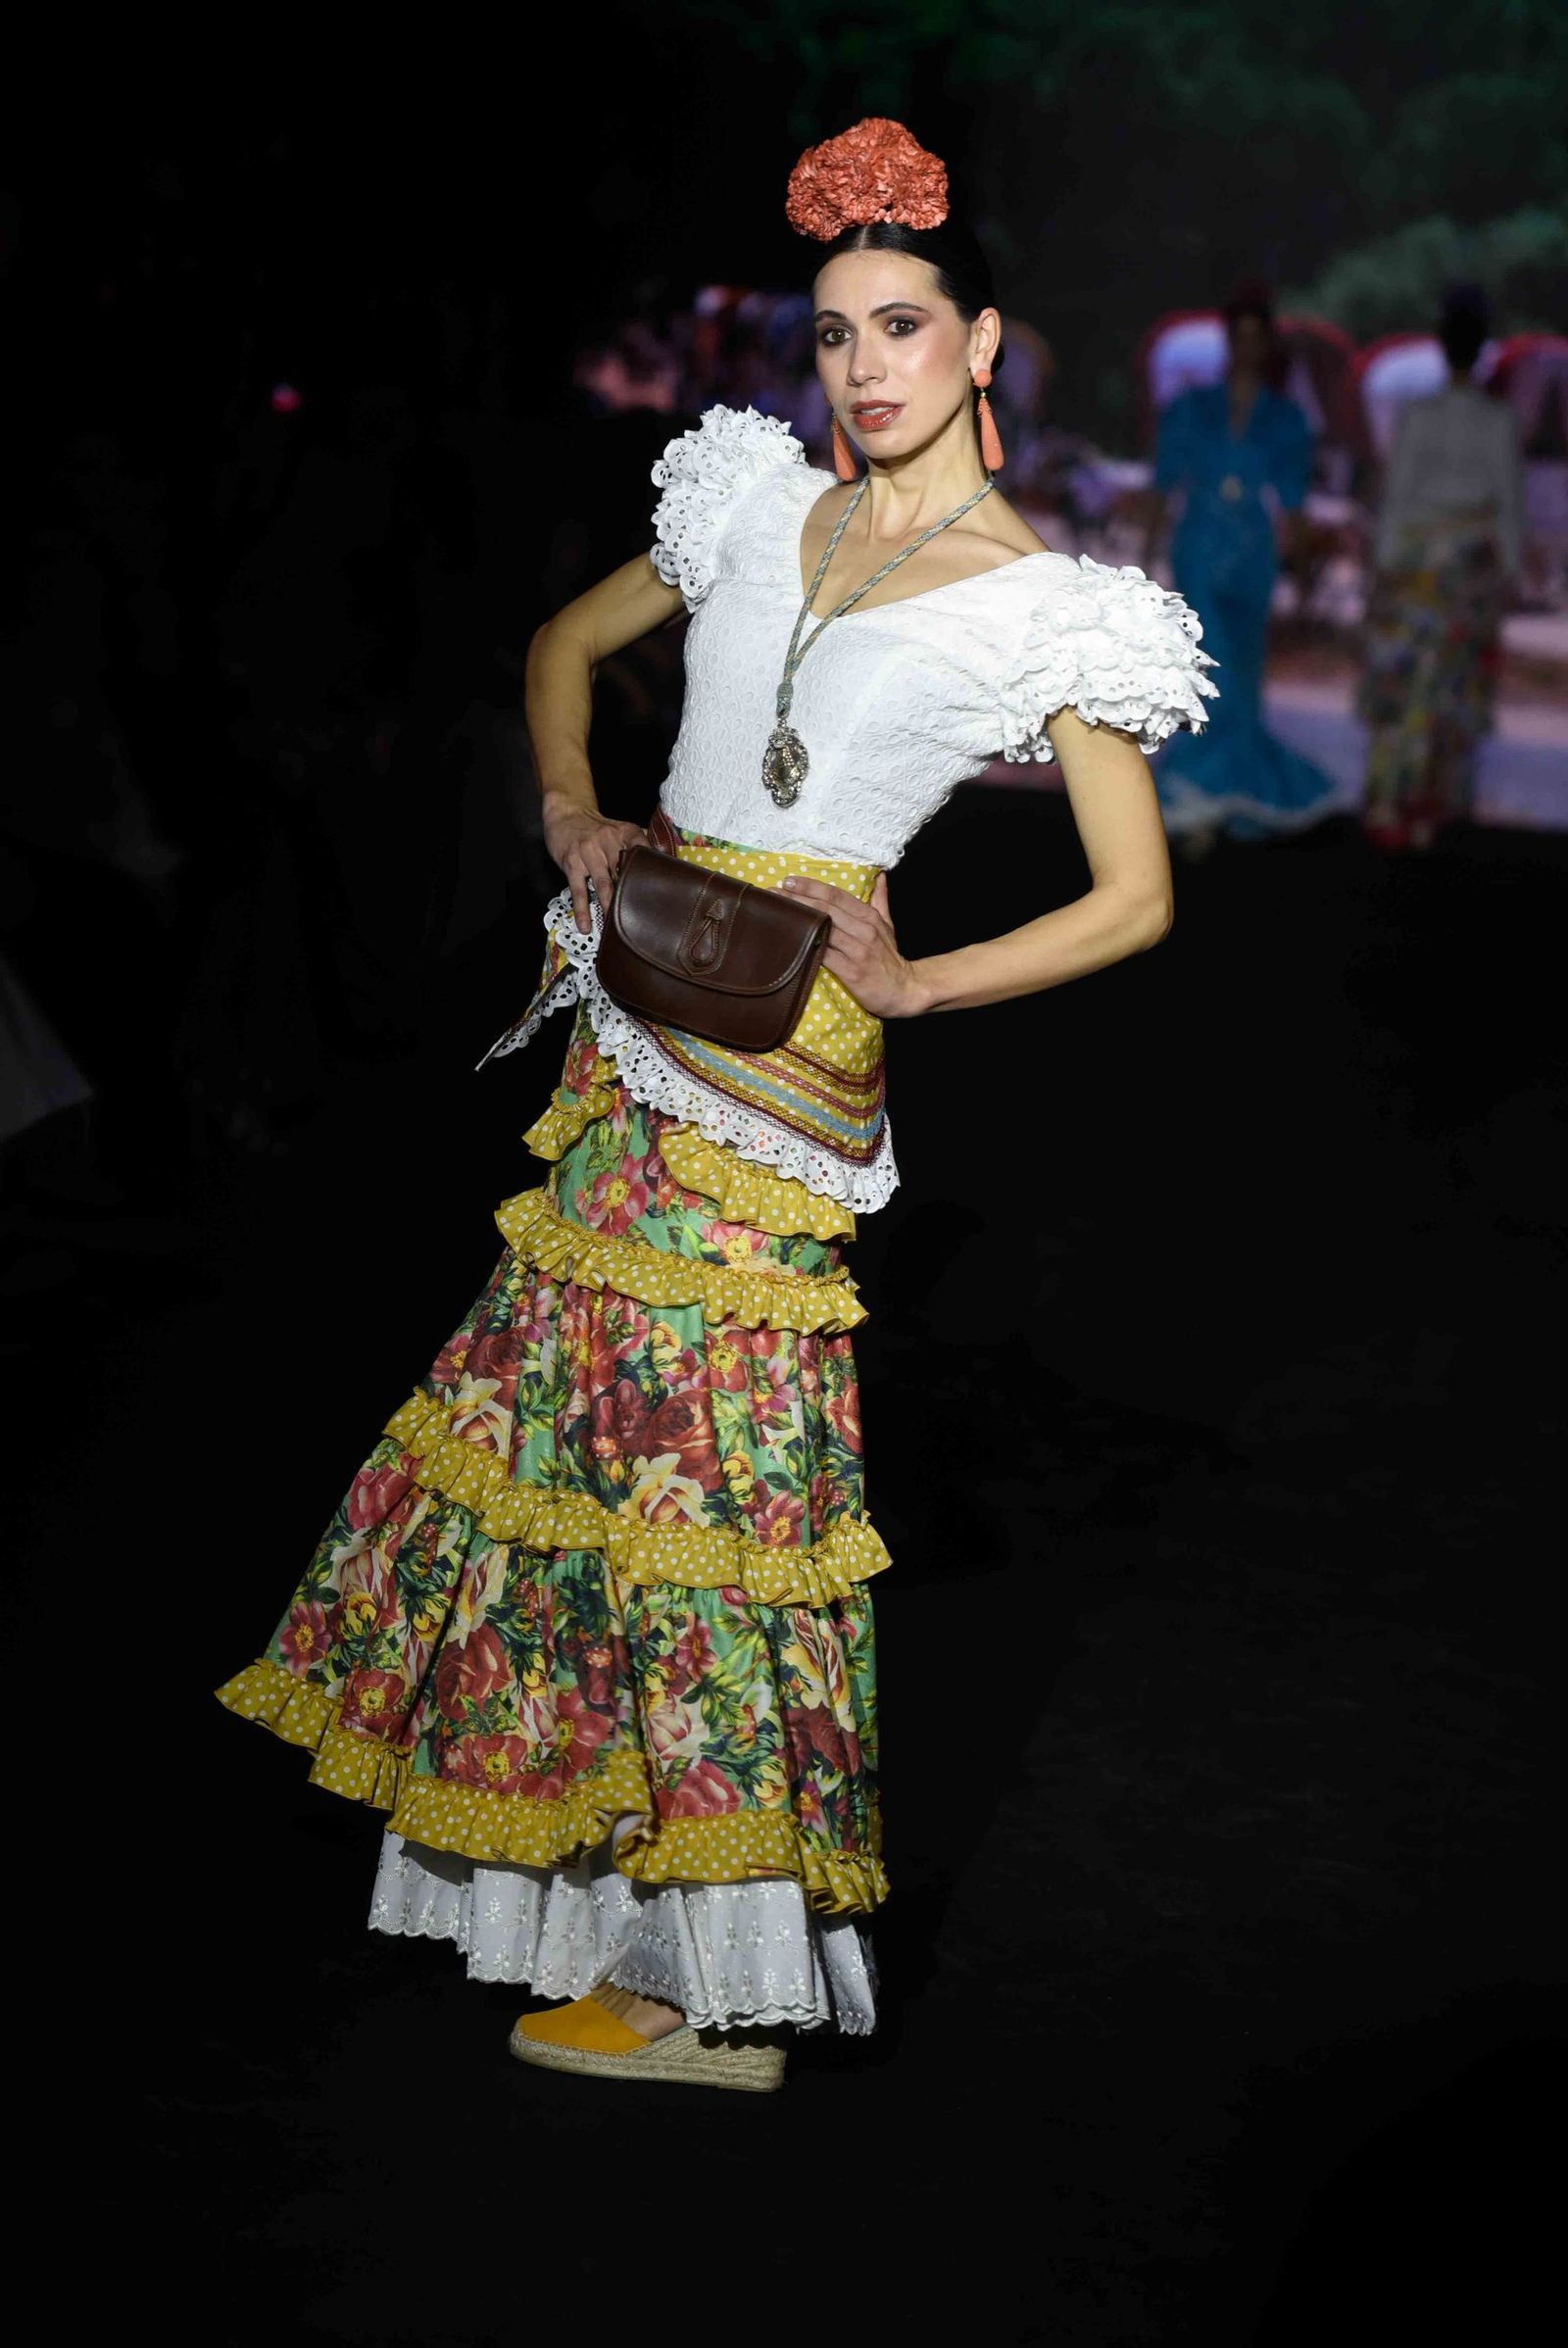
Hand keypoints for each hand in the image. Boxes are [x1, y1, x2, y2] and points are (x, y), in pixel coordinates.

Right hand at [542, 800, 648, 932]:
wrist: (566, 813)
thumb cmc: (596, 828)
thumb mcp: (619, 828)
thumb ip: (639, 843)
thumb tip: (663, 860)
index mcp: (624, 832)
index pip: (642, 847)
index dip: (651, 864)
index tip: (659, 884)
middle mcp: (607, 840)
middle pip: (623, 871)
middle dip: (632, 894)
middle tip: (642, 917)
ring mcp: (588, 852)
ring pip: (603, 884)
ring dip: (610, 906)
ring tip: (616, 926)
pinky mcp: (572, 863)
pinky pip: (578, 890)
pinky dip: (582, 909)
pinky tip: (585, 925)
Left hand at [775, 870, 926, 1016]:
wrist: (905, 990)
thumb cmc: (890, 958)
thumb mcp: (888, 926)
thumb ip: (880, 900)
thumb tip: (879, 876)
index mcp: (869, 916)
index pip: (836, 895)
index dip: (811, 886)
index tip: (789, 880)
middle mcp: (863, 929)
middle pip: (826, 908)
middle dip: (797, 899)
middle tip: (773, 893)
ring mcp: (858, 950)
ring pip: (823, 929)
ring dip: (798, 920)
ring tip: (776, 914)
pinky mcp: (851, 971)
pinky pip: (824, 956)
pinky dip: (807, 948)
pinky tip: (790, 943)